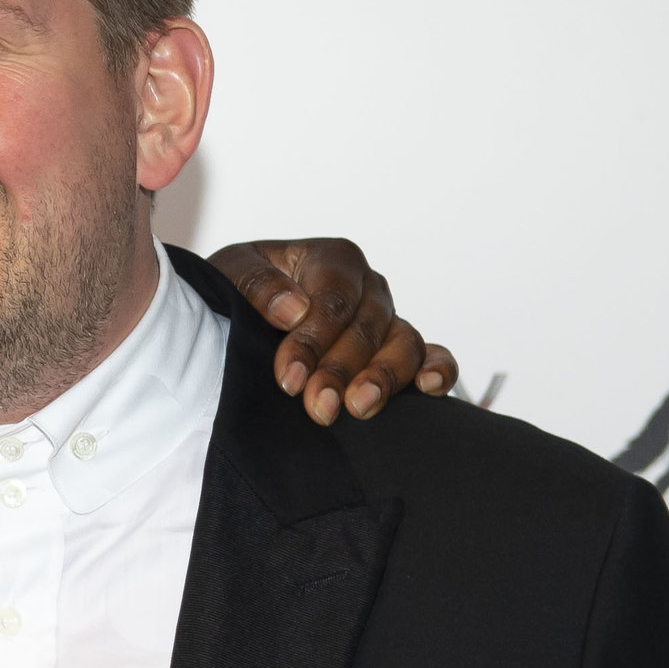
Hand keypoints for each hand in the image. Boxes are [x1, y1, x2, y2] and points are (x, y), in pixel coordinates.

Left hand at [209, 238, 457, 425]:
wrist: (241, 310)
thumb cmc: (238, 286)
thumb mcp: (231, 271)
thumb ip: (257, 284)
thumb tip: (293, 310)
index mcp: (334, 259)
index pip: (334, 301)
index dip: (313, 341)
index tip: (288, 378)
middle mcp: (369, 286)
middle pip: (367, 329)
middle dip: (339, 371)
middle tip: (318, 407)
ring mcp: (388, 318)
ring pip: (403, 345)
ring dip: (383, 379)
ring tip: (359, 408)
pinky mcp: (397, 348)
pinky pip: (430, 355)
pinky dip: (437, 369)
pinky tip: (430, 387)